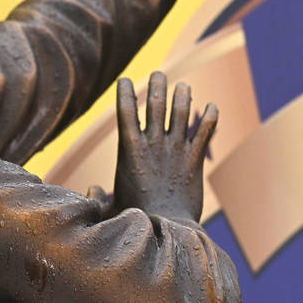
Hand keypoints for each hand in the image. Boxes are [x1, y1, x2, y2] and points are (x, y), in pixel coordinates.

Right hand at [111, 72, 216, 221]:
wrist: (167, 228)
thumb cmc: (134, 219)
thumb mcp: (109, 206)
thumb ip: (97, 196)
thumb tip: (89, 190)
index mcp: (129, 150)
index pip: (125, 111)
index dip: (125, 93)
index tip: (124, 80)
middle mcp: (153, 144)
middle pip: (155, 105)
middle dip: (156, 86)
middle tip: (158, 74)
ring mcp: (175, 151)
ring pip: (181, 114)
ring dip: (183, 96)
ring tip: (184, 85)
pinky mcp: (194, 161)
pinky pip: (204, 133)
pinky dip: (210, 119)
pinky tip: (212, 108)